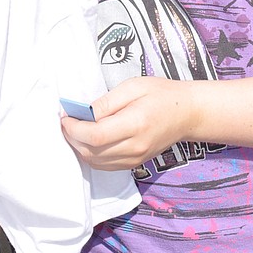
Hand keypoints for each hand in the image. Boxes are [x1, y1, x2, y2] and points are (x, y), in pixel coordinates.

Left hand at [62, 77, 198, 170]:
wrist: (187, 113)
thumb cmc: (161, 94)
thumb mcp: (133, 86)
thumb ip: (106, 102)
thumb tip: (82, 112)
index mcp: (135, 124)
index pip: (95, 135)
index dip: (74, 127)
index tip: (65, 115)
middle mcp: (135, 147)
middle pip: (92, 151)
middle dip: (72, 137)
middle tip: (66, 120)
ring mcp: (135, 158)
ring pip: (96, 162)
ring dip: (79, 147)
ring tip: (74, 129)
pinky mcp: (135, 163)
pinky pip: (105, 165)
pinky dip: (91, 154)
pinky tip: (88, 139)